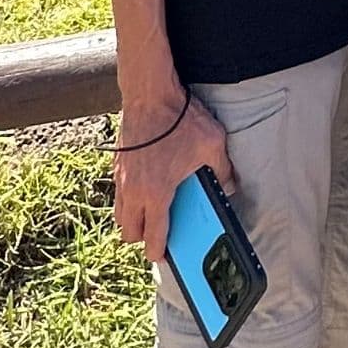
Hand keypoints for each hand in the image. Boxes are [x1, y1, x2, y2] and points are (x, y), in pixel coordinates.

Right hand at [113, 92, 234, 263]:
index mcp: (156, 194)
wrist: (149, 92)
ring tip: (150, 212)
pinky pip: (118, 192)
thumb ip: (223, 170)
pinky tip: (144, 185)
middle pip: (128, 232)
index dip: (158, 252)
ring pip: (119, 213)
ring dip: (132, 218)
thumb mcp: (212, 144)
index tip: (165, 255)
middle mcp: (134, 191)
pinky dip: (128, 197)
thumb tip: (230, 185)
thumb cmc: (179, 119)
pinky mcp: (117, 162)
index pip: (152, 237)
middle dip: (142, 238)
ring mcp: (122, 177)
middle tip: (158, 233)